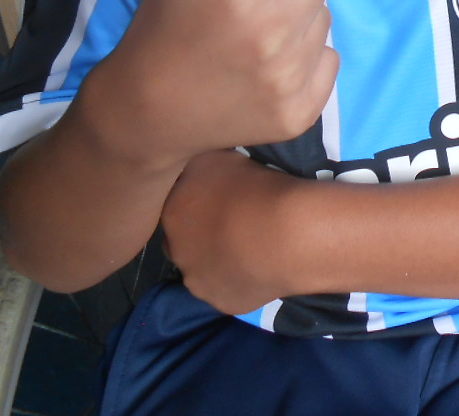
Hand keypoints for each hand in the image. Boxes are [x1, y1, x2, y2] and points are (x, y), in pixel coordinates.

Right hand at [97, 0, 338, 163]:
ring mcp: (288, 77)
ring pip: (325, 18)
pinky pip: (331, 61)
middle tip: (249, 1)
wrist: (147, 111)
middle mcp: (272, 32)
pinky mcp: (300, 112)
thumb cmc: (163, 23)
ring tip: (254, 35)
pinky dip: (306, 62)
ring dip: (298, 21)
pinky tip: (266, 67)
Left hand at [162, 150, 300, 314]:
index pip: (175, 204)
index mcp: (171, 213)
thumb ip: (199, 167)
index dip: (197, 199)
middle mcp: (176, 252)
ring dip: (219, 258)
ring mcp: (199, 283)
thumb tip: (196, 169)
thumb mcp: (219, 156)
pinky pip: (230, 288)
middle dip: (201, 232)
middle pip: (184, 240)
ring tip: (250, 243)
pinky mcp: (224, 303)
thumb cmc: (254, 188)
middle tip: (232, 219)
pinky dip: (241, 278)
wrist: (287, 234)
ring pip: (204, 268)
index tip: (219, 194)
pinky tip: (261, 264)